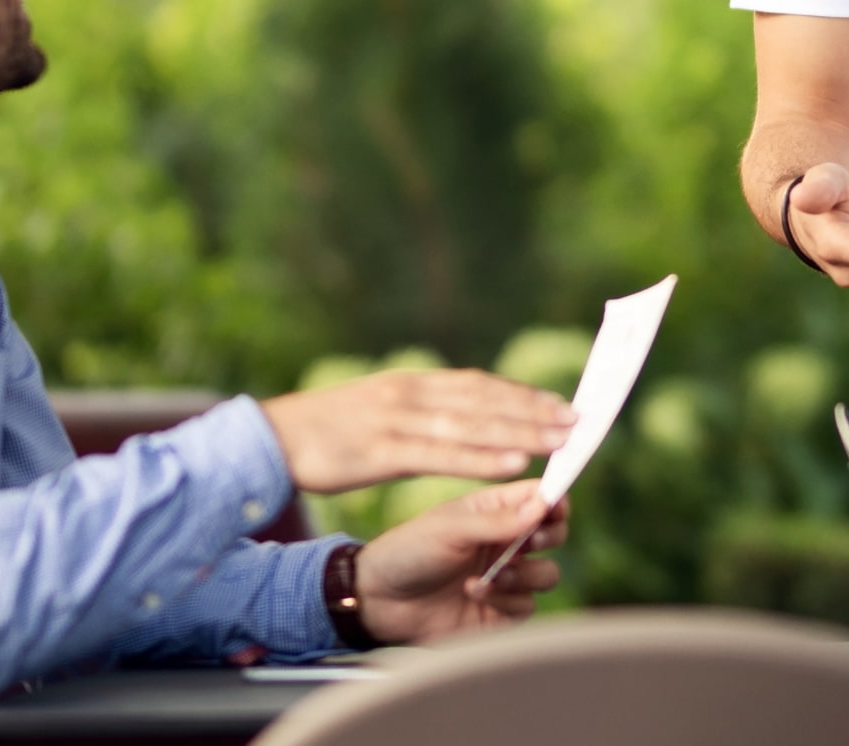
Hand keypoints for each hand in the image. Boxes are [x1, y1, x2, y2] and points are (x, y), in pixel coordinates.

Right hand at [260, 369, 573, 493]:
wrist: (269, 440)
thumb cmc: (324, 434)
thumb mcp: (376, 415)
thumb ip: (416, 415)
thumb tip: (455, 421)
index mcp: (409, 384)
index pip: (477, 385)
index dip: (520, 394)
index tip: (560, 403)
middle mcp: (409, 394)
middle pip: (484, 399)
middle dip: (533, 409)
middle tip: (579, 421)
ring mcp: (396, 420)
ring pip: (471, 424)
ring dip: (520, 431)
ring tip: (560, 440)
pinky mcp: (381, 450)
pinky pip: (441, 454)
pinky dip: (481, 458)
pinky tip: (513, 464)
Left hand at [356, 480, 569, 644]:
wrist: (380, 601)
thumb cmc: (409, 552)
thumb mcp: (451, 528)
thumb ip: (498, 520)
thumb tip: (544, 503)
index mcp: (494, 509)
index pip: (540, 497)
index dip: (554, 500)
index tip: (553, 508)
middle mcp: (505, 541)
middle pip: (555, 534)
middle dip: (548, 538)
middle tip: (528, 542)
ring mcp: (505, 577)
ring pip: (547, 574)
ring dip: (524, 575)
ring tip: (490, 577)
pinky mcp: (501, 611)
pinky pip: (527, 606)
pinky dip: (505, 601)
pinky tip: (472, 595)